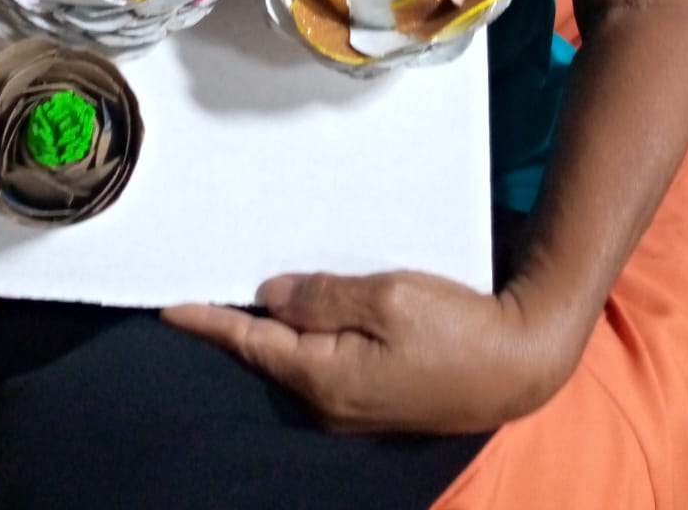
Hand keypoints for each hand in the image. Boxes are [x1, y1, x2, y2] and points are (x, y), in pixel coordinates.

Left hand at [162, 271, 572, 433]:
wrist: (518, 364)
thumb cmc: (457, 328)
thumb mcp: (387, 299)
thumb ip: (324, 296)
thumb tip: (270, 295)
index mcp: (326, 376)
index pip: (251, 343)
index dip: (208, 322)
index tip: (168, 306)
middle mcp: (330, 401)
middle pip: (270, 352)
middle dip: (239, 322)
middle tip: (208, 281)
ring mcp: (353, 406)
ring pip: (298, 357)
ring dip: (277, 326)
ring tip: (252, 290)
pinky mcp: (375, 398)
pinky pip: (326, 362)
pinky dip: (310, 335)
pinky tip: (309, 311)